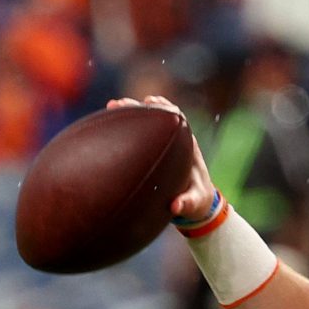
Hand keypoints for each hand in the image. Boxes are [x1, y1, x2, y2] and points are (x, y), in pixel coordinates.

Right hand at [106, 96, 217, 222]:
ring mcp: (164, 145)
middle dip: (140, 109)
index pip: (177, 121)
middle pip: (158, 117)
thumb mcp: (195, 204)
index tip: (150, 102)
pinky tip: (111, 121)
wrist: (196, 203)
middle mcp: (176, 141)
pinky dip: (128, 127)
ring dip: (131, 114)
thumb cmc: (197, 200)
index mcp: (188, 148)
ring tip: (112, 106)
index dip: (164, 109)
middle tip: (120, 103)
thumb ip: (188, 204)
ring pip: (147, 124)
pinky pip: (141, 134)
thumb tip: (175, 206)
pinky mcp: (155, 150)